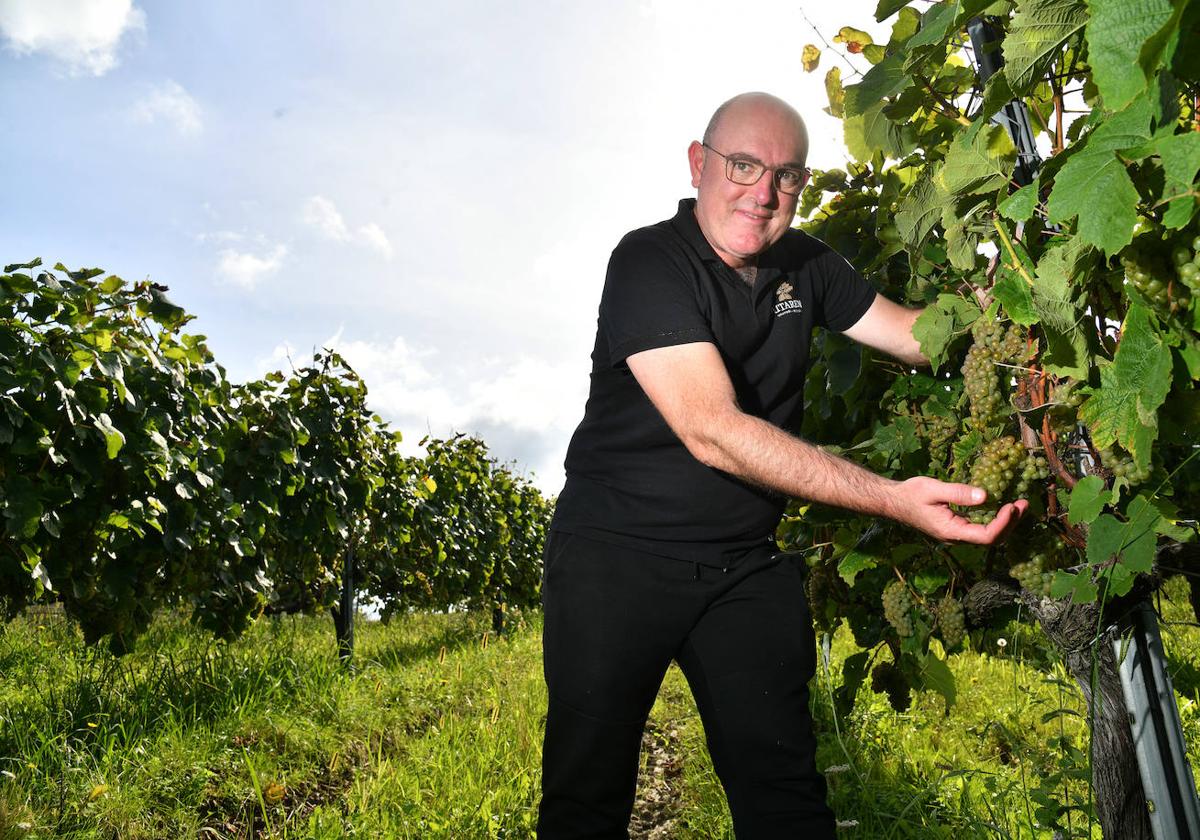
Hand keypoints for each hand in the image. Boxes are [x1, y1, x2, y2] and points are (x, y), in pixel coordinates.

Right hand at [892, 477, 1028, 544]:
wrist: (893, 501)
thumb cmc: (910, 494)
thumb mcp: (933, 489)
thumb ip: (959, 493)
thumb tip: (986, 495)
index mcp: (951, 531)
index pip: (986, 535)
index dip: (1004, 523)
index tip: (1012, 505)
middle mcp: (956, 538)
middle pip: (992, 539)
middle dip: (1011, 523)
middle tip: (1024, 504)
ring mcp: (957, 535)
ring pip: (988, 536)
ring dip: (1006, 523)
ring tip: (1019, 505)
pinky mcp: (956, 528)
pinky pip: (981, 529)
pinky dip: (996, 520)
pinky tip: (1002, 507)